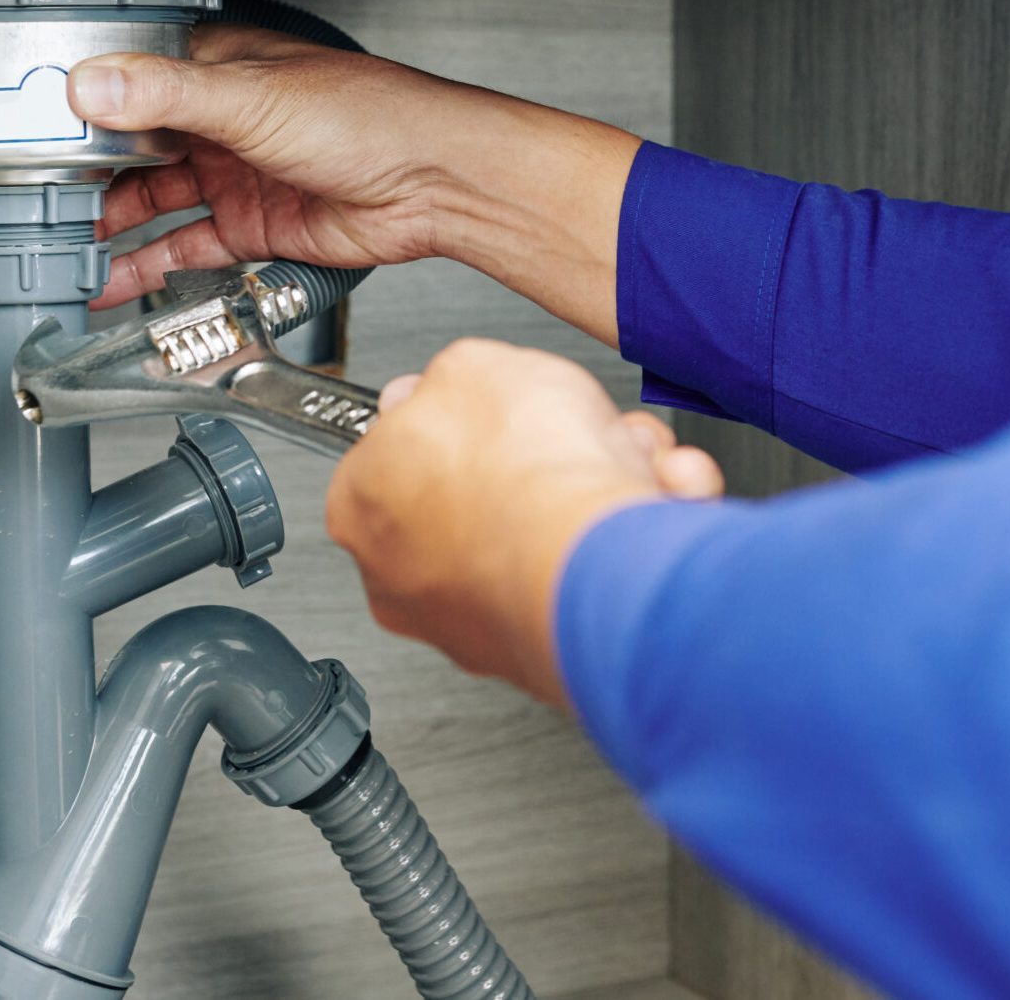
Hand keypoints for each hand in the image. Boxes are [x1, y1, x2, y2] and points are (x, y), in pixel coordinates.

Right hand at [67, 25, 640, 336]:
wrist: (437, 180)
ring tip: (54, 255)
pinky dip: (148, 267)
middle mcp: (222, 119)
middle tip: (23, 208)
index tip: (22, 138)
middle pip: (130, 150)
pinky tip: (111, 284)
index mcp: (218, 67)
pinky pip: (185, 248)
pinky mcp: (255, 225)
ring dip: (106, 230)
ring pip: (151, 203)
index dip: (76, 109)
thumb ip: (168, 96)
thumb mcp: (255, 97)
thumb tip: (92, 84)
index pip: (126, 82)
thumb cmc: (374, 115)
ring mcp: (237, 173)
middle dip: (81, 178)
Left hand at [325, 338, 723, 705]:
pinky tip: (648, 499)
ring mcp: (470, 621)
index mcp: (361, 500)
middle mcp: (402, 576)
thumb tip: (448, 385)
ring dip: (598, 485)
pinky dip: (627, 533)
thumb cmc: (524, 470)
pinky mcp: (542, 647)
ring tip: (626, 460)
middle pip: (483, 491)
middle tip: (572, 429)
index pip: (399, 446)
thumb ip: (449, 375)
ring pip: (545, 532)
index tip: (491, 404)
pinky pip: (588, 573)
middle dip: (545, 452)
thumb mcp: (474, 363)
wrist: (593, 557)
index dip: (460, 413)